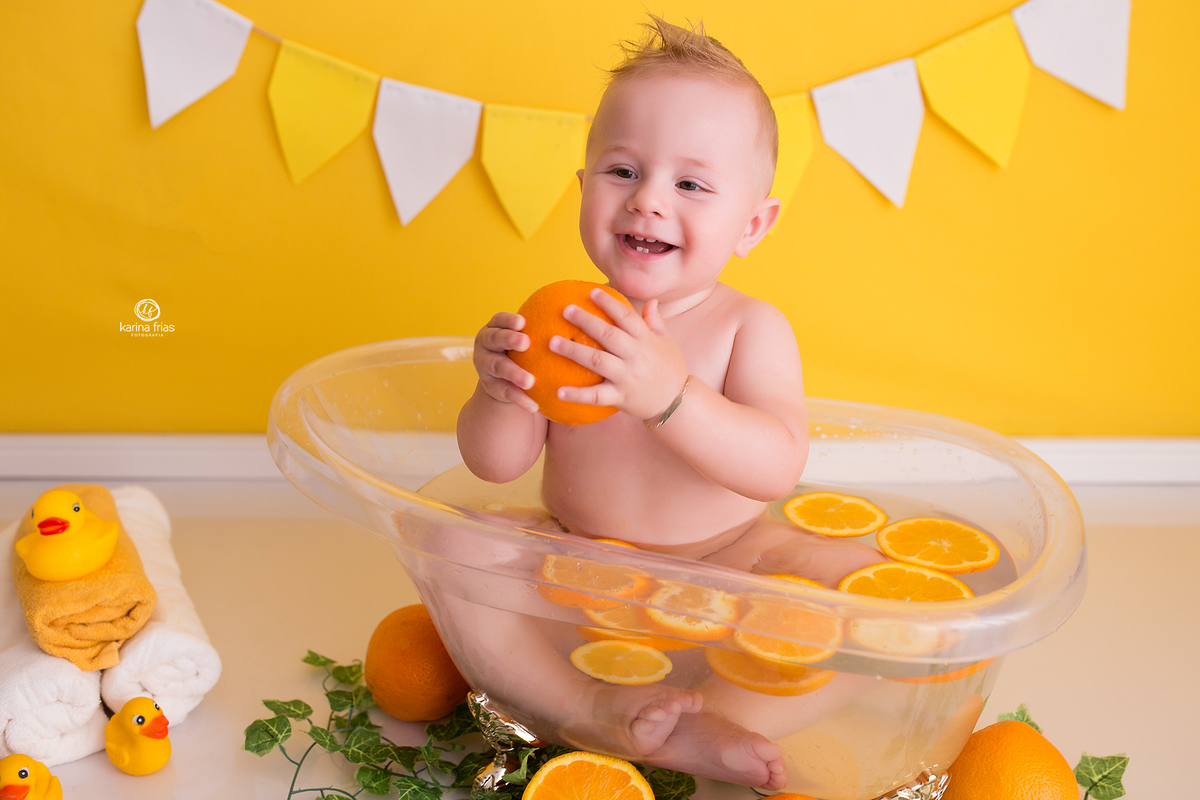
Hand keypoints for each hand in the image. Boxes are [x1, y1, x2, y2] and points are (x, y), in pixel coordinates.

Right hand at [473, 312, 538, 413]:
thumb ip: (540, 328)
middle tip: (525, 342)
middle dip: (509, 339)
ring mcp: (484, 366)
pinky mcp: (490, 386)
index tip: (522, 321)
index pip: (499, 320)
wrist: (503, 378)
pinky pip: (505, 392)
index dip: (508, 320)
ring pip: (497, 366)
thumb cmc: (521, 351)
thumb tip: (574, 312)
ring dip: (514, 373)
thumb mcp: (526, 337)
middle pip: (494, 339)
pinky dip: (519, 398)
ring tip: (530, 381)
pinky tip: (534, 406)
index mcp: (494, 328)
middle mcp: (485, 344)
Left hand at [550, 288, 688, 420]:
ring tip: (552, 342)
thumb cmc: (671, 369)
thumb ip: (656, 321)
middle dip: (586, 321)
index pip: (626, 316)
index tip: (591, 292)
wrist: (677, 402)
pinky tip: (558, 391)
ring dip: (574, 351)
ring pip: (598, 361)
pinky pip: (596, 396)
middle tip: (566, 310)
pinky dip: (577, 395)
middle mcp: (635, 356)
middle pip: (608, 334)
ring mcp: (627, 377)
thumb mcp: (668, 342)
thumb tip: (651, 301)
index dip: (609, 303)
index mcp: (646, 339)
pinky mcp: (620, 397)